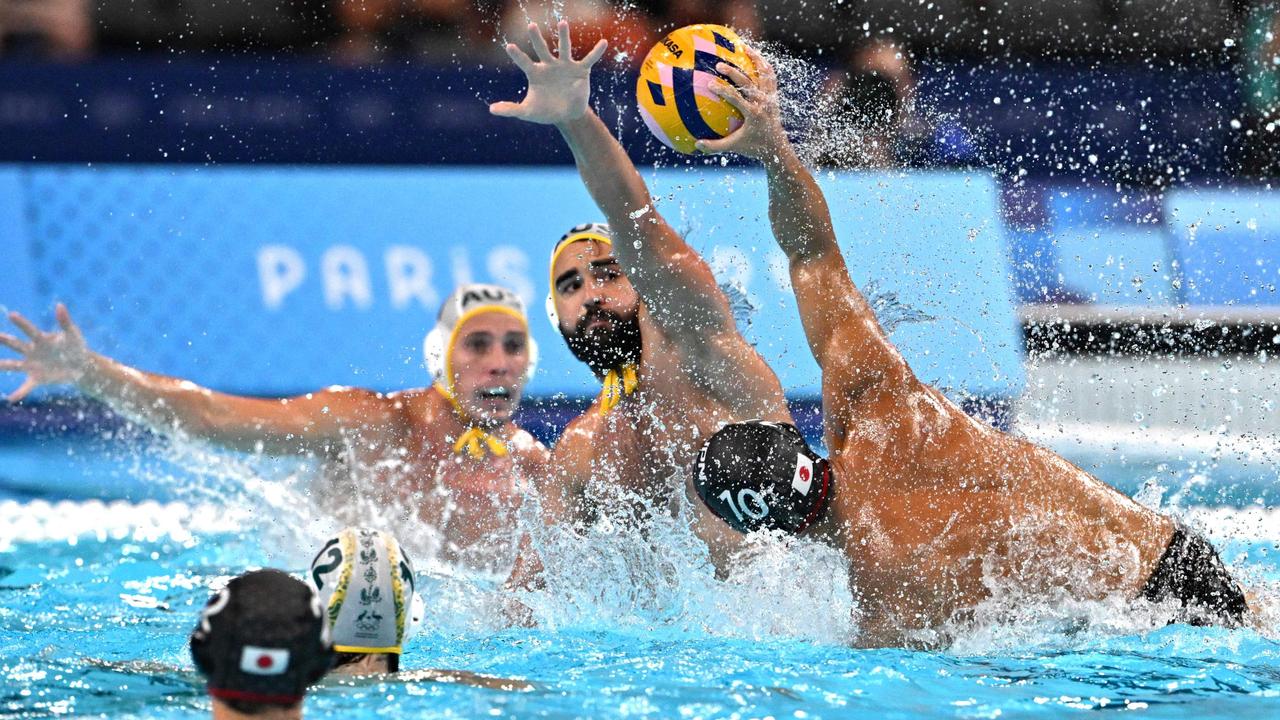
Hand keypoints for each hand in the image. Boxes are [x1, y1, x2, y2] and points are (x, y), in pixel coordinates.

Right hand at [1, 303, 92, 401]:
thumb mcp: (73, 334)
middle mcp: (32, 351)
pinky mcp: (37, 378)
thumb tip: (60, 305)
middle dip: (4, 340)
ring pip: (14, 365)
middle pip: (15, 345)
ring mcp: (32, 365)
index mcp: (41, 339)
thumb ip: (65, 321)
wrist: (81, 365)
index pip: (29, 330)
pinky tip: (11, 399)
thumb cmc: (75, 346)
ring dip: (3, 365)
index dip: (21, 323)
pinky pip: (26, 386)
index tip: (11, 314)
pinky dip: (19, 393)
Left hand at [489, 20, 607, 125]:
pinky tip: (604, 42)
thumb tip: (491, 110)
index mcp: (535, 73)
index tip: (509, 46)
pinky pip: (589, 59)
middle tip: (531, 26)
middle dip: (536, 39)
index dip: (517, 55)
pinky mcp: (580, 70)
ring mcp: (565, 66)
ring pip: (564, 48)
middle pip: (542, 49)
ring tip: (562, 23)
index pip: (524, 62)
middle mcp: (549, 65)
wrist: (567, 115)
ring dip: (563, 37)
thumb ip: (511, 109)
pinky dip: (596, 52)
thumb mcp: (527, 111)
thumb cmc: (545, 110)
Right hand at [694, 46, 788, 160]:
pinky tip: (753, 55)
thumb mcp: (734, 147)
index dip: (723, 90)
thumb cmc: (754, 147)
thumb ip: (715, 146)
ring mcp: (770, 97)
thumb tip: (696, 144)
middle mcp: (763, 103)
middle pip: (748, 82)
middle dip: (733, 72)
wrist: (777, 147)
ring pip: (764, 73)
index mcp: (753, 114)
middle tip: (719, 64)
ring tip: (742, 47)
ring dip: (754, 59)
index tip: (710, 84)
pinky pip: (770, 75)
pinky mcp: (773, 95)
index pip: (736, 99)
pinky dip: (762, 64)